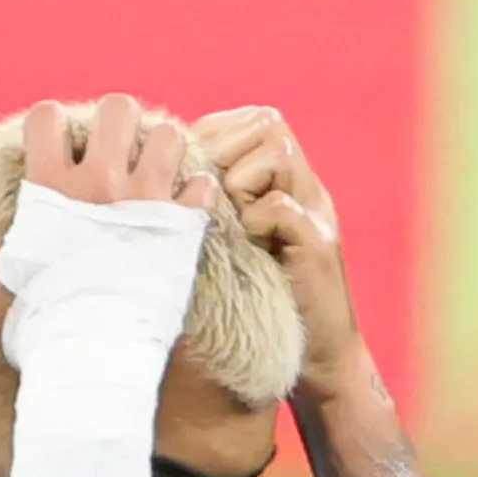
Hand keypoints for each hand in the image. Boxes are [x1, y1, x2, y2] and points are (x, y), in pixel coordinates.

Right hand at [0, 97, 218, 334]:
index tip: (59, 149)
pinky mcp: (181, 229)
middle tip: (117, 152)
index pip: (47, 116)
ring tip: (156, 173)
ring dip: (163, 151)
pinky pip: (202, 186)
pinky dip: (198, 194)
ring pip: (168, 136)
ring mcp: (145, 202)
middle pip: (118, 109)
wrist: (94, 360)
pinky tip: (186, 208)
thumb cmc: (35, 327)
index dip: (52, 125)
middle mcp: (100, 183)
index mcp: (49, 189)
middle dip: (118, 123)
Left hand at [191, 105, 358, 385]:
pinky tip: (252, 246)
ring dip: (242, 182)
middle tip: (214, 200)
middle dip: (228, 154)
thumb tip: (157, 163)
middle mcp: (308, 186)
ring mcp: (319, 212)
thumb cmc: (260, 299)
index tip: (194, 177)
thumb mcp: (234, 237)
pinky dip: (259, 221)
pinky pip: (281, 207)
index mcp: (288, 177)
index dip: (215, 136)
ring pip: (277, 152)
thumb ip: (214, 198)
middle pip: (267, 124)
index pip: (250, 120)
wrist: (315, 355)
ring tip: (235, 221)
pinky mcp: (320, 245)